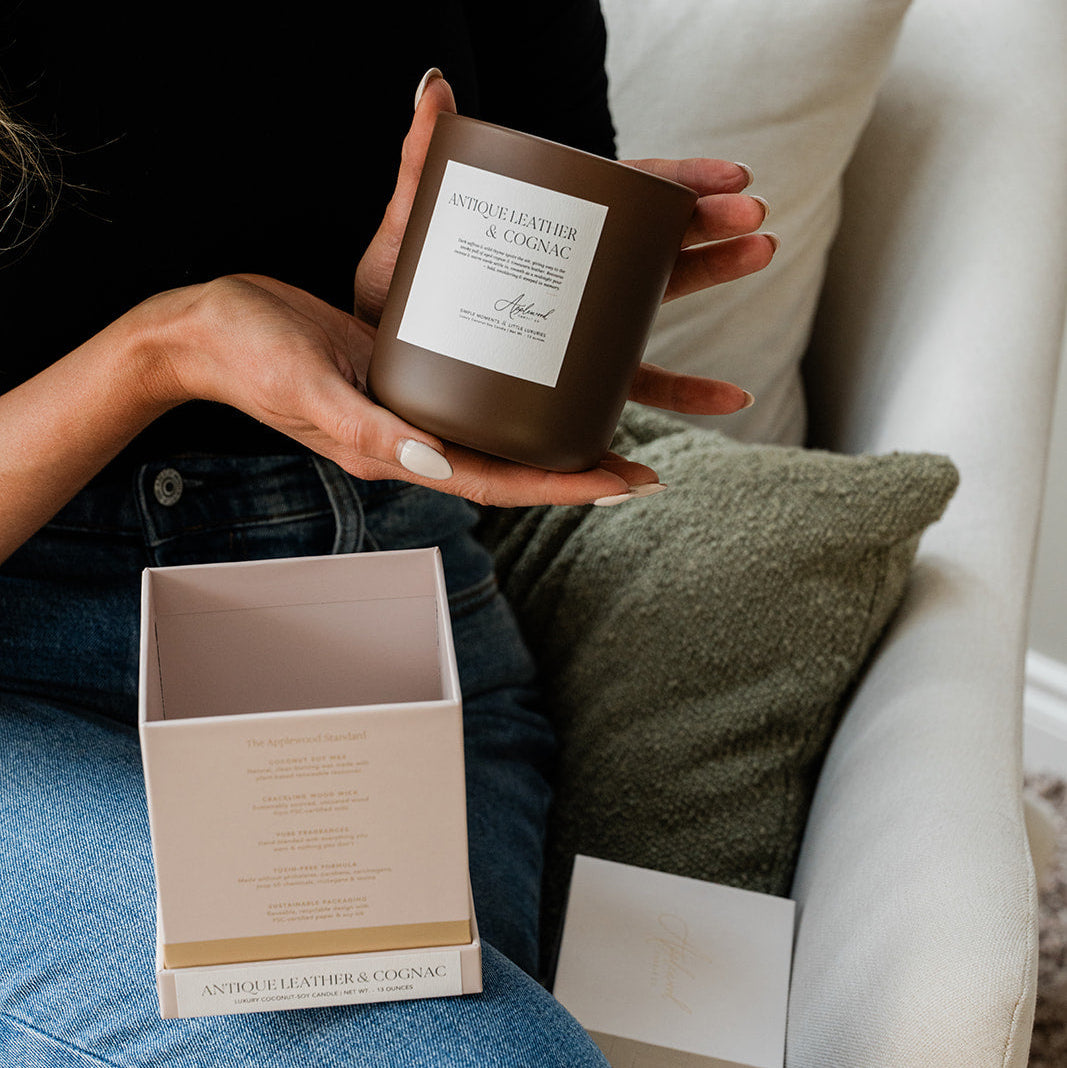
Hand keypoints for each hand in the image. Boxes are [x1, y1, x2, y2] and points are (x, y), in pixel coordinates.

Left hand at [355, 71, 773, 426]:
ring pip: (658, 307)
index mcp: (547, 235)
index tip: (729, 173)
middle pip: (655, 248)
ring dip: (714, 282)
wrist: (377, 368)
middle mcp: (572, 281)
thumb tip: (435, 87)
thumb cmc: (395, 296)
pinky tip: (734, 398)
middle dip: (709, 226)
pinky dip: (689, 395)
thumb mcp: (408, 229)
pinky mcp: (574, 383)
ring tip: (758, 255)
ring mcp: (578, 331)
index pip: (623, 202)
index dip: (677, 185)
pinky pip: (637, 389)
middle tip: (754, 214)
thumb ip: (423, 164)